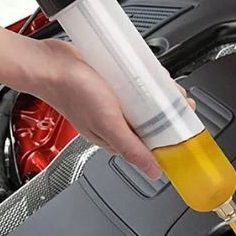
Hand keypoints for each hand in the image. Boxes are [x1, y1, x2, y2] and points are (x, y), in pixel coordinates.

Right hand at [33, 38, 194, 180]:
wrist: (49, 63)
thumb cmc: (71, 93)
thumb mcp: (109, 124)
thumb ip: (132, 149)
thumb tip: (154, 172)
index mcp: (115, 139)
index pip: (150, 145)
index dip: (170, 138)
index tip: (186, 129)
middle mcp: (115, 123)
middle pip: (152, 122)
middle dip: (170, 113)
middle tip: (182, 103)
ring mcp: (114, 103)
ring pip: (145, 103)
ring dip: (161, 96)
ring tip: (171, 89)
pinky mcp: (111, 84)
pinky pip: (136, 86)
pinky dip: (147, 83)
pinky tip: (153, 77)